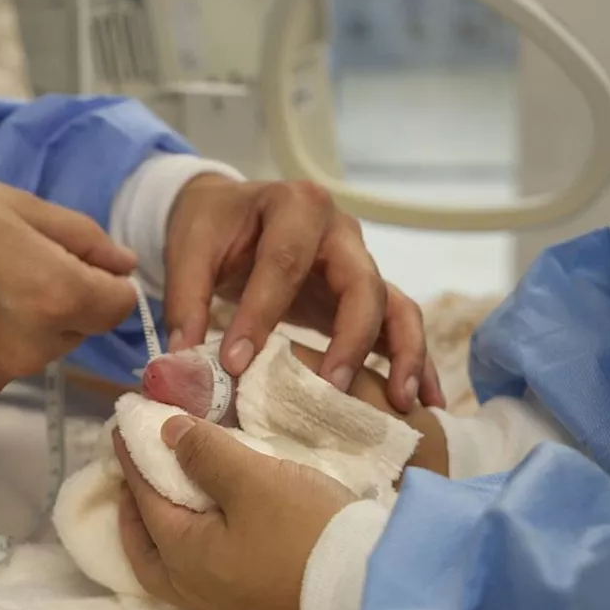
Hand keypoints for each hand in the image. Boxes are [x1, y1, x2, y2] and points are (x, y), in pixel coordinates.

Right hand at [0, 163, 137, 420]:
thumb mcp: (14, 204)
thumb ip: (81, 239)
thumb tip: (123, 265)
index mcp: (55, 295)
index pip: (117, 308)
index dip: (101, 283)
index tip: (72, 265)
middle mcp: (29, 349)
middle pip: (72, 332)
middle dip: (55, 304)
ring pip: (28, 355)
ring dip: (14, 331)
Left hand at [115, 416, 356, 609]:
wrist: (368, 596)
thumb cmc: (305, 534)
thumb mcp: (254, 481)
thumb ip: (206, 454)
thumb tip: (167, 432)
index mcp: (183, 554)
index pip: (144, 496)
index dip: (132, 457)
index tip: (122, 426)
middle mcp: (196, 586)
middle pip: (147, 549)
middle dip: (135, 511)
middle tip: (136, 476)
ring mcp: (228, 603)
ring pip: (176, 566)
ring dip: (166, 530)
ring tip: (175, 499)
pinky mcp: (258, 606)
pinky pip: (207, 571)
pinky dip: (196, 543)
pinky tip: (218, 526)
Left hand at [164, 175, 443, 412]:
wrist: (232, 212)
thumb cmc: (214, 228)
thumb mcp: (191, 249)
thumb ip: (186, 299)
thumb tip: (185, 359)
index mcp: (295, 206)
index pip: (284, 262)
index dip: (261, 313)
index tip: (236, 365)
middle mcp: (340, 232)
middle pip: (362, 283)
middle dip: (350, 338)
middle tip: (332, 389)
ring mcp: (361, 263)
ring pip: (397, 305)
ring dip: (403, 354)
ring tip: (400, 402)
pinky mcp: (367, 296)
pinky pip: (401, 325)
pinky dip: (416, 361)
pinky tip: (425, 402)